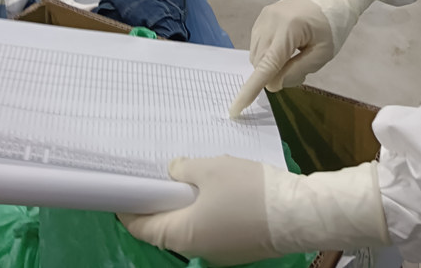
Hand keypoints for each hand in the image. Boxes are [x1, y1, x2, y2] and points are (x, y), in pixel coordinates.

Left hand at [120, 156, 388, 264]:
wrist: (298, 214)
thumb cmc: (249, 191)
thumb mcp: (211, 169)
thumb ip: (185, 169)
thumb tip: (173, 173)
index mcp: (182, 234)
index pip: (142, 227)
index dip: (129, 207)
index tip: (123, 188)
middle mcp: (196, 249)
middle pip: (166, 228)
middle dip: (160, 203)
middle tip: (158, 174)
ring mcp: (219, 251)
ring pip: (191, 226)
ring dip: (186, 204)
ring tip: (189, 175)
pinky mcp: (238, 246)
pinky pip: (212, 227)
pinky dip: (206, 209)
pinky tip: (217, 187)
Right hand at [229, 0, 333, 117]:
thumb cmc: (332, 29)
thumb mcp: (321, 55)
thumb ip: (296, 71)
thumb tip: (272, 84)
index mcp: (288, 29)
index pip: (266, 65)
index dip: (250, 89)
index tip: (235, 109)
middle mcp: (270, 20)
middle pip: (259, 62)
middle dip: (273, 75)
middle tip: (299, 70)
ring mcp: (264, 16)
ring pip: (255, 55)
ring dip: (269, 65)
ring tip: (294, 56)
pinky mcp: (262, 16)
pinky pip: (257, 44)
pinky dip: (267, 54)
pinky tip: (285, 49)